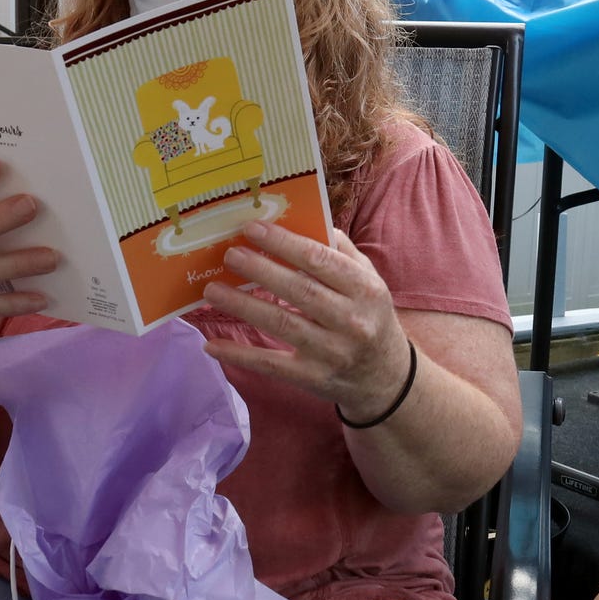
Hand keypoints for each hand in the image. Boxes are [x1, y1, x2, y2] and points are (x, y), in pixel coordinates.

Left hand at [199, 221, 408, 415]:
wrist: (386, 377)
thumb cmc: (369, 317)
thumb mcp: (369, 281)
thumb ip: (340, 251)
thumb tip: (302, 221)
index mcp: (365, 289)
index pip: (320, 261)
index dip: (283, 244)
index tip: (251, 229)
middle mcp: (351, 320)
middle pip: (298, 290)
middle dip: (260, 270)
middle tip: (228, 255)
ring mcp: (332, 352)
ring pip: (281, 324)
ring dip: (243, 306)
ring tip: (212, 291)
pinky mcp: (312, 378)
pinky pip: (271, 364)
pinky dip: (240, 355)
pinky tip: (212, 346)